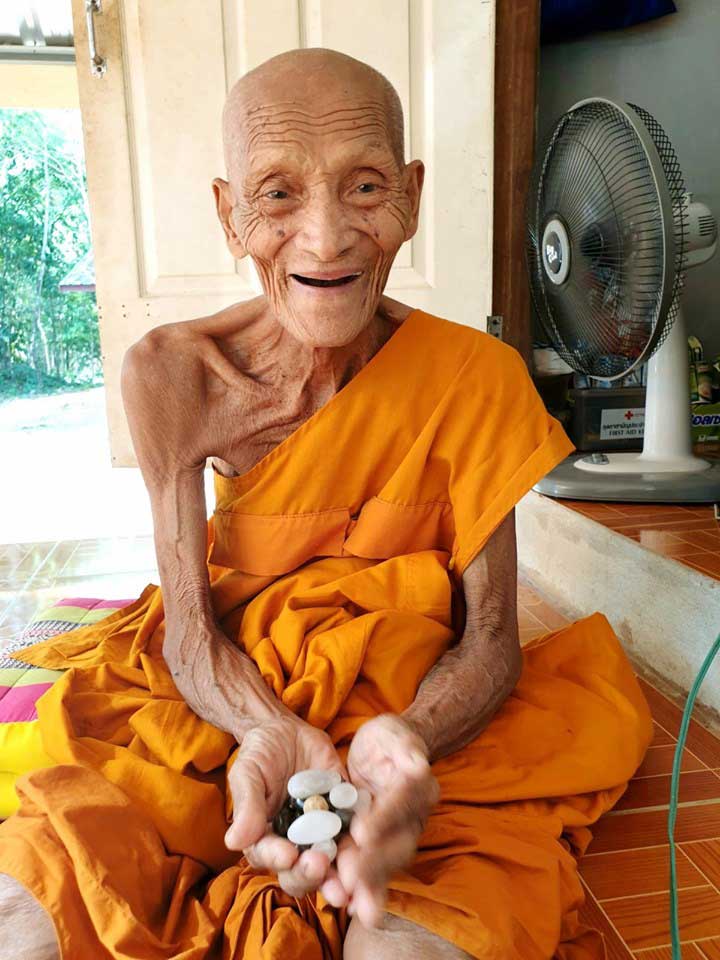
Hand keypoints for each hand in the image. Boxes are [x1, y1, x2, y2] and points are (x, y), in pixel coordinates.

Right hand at [224, 716, 348, 900]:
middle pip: (301, 871)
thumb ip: (247, 806)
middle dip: (310, 874)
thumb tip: (234, 842)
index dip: (277, 859)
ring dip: (341, 875)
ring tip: (351, 878)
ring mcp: (322, 832)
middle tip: (320, 865)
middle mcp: (295, 843)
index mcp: (266, 838)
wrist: (288, 731)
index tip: (287, 855)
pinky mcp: (345, 816)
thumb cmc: (260, 753)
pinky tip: (372, 845)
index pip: (269, 857)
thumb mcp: (248, 772)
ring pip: (331, 862)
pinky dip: (364, 842)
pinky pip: (356, 832)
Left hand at [337, 714, 438, 926]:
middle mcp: (413, 819)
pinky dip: (360, 889)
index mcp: (419, 789)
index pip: (401, 805)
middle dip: (373, 863)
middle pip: (396, 845)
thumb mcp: (393, 734)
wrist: (383, 753)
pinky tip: (345, 905)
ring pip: (386, 865)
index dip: (383, 819)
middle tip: (350, 877)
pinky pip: (372, 871)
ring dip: (369, 885)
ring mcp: (396, 838)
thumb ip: (406, 746)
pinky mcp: (377, 848)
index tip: (361, 832)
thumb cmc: (387, 740)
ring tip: (351, 903)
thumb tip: (419, 764)